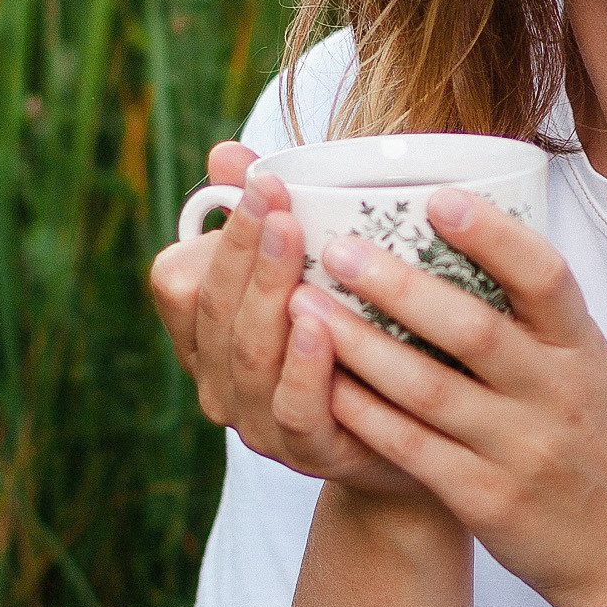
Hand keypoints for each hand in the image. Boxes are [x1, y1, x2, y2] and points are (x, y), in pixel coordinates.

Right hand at [147, 143, 426, 499]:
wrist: (424, 435)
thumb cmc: (364, 335)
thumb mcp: (322, 270)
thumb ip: (274, 217)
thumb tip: (226, 153)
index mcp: (210, 335)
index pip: (182, 281)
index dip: (219, 232)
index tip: (262, 180)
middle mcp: (221, 381)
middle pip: (217, 311)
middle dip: (244, 247)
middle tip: (275, 195)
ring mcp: (260, 423)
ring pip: (248, 356)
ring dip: (268, 291)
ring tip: (291, 238)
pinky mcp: (311, 453)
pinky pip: (296, 410)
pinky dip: (304, 366)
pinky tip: (320, 323)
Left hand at [288, 193, 606, 606]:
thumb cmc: (605, 450)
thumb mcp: (594, 374)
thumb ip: (542, 322)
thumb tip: (474, 240)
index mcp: (582, 351)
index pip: (546, 277)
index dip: (493, 235)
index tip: (438, 199)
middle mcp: (555, 394)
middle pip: (472, 329)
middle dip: (397, 285)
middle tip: (336, 248)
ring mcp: (521, 450)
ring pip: (427, 389)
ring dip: (359, 345)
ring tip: (304, 307)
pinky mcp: (487, 500)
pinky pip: (412, 448)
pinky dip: (365, 414)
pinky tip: (323, 384)